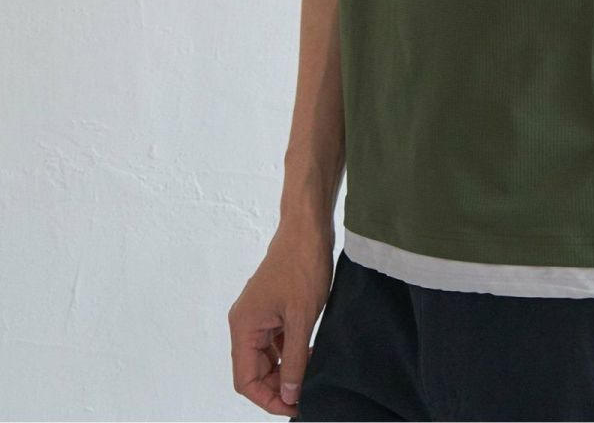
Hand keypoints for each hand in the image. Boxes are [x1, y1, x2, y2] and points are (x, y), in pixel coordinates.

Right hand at [228, 224, 333, 415]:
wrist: (308, 226)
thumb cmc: (303, 265)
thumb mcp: (302, 317)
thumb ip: (295, 359)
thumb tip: (289, 395)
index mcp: (244, 326)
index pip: (245, 380)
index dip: (268, 399)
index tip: (294, 407)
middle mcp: (245, 323)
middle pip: (254, 371)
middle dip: (277, 386)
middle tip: (306, 394)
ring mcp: (258, 315)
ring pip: (265, 357)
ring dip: (285, 369)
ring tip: (311, 375)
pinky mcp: (271, 308)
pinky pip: (275, 341)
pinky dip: (289, 352)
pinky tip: (310, 354)